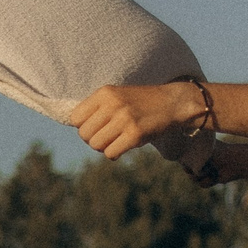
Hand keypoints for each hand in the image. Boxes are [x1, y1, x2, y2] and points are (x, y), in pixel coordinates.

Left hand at [68, 83, 202, 160]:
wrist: (172, 103)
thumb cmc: (140, 102)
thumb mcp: (116, 96)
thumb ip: (96, 108)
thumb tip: (77, 128)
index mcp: (104, 93)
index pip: (75, 118)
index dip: (83, 126)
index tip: (96, 126)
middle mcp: (112, 104)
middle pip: (84, 134)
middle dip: (93, 139)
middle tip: (106, 136)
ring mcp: (124, 119)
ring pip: (96, 145)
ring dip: (103, 147)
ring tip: (115, 141)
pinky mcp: (134, 134)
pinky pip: (110, 153)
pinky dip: (114, 154)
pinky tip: (123, 146)